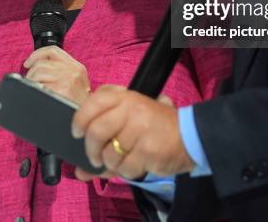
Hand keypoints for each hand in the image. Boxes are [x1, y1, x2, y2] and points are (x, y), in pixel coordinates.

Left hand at [23, 46, 89, 104]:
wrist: (86, 123)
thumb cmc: (77, 107)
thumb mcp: (76, 84)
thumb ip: (62, 72)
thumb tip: (37, 66)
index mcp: (77, 68)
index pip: (53, 51)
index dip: (36, 54)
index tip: (28, 63)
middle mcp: (73, 71)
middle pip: (42, 63)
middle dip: (31, 73)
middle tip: (31, 83)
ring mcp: (68, 80)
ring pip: (38, 73)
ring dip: (31, 82)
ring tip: (34, 91)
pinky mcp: (61, 90)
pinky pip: (39, 86)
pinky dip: (33, 90)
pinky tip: (37, 96)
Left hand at [71, 85, 194, 179]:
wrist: (190, 134)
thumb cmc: (157, 126)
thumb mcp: (133, 118)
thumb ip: (105, 136)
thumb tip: (78, 170)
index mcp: (126, 97)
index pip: (94, 101)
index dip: (80, 119)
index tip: (77, 132)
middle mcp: (132, 109)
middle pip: (95, 131)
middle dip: (91, 150)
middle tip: (95, 158)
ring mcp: (140, 128)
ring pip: (108, 154)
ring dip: (112, 163)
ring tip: (124, 158)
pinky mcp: (147, 149)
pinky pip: (124, 168)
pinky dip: (126, 171)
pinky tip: (137, 163)